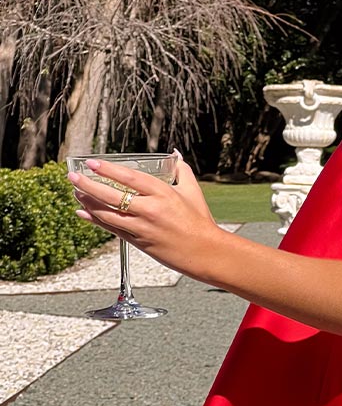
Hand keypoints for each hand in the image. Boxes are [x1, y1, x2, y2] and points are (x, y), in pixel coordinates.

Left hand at [67, 150, 220, 279]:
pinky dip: (95, 220)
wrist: (205, 251)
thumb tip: (175, 154)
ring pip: (107, 213)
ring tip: (76, 192)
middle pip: (112, 195)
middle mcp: (150, 209)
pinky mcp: (138, 242)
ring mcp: (142, 227)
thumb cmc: (200, 221)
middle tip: (73, 176)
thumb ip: (181, 170)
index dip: (108, 170)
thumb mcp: (192, 191)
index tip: (92, 163)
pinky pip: (112, 229)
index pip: (129, 177)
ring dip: (88, 202)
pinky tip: (83, 213)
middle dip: (88, 185)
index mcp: (162, 193)